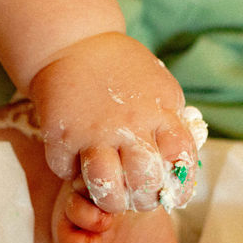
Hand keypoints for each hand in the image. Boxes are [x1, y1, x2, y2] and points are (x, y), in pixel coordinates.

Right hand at [27, 33, 199, 213]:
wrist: (74, 42)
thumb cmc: (122, 70)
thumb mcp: (159, 89)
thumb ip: (170, 123)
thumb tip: (179, 168)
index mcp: (159, 112)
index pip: (180, 160)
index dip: (179, 186)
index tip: (172, 195)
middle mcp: (128, 124)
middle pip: (143, 181)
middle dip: (143, 200)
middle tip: (136, 198)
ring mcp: (93, 131)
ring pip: (105, 186)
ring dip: (109, 200)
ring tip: (109, 196)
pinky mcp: (61, 135)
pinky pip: (67, 173)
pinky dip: (72, 176)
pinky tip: (78, 165)